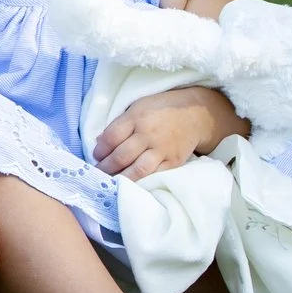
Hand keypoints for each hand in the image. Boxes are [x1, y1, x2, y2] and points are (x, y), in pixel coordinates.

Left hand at [93, 90, 226, 180]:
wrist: (195, 114)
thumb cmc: (160, 110)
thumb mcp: (137, 107)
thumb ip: (119, 124)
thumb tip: (99, 142)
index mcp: (136, 117)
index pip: (111, 137)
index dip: (100, 150)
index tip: (96, 156)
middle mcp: (148, 134)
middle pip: (121, 155)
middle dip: (106, 167)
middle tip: (98, 173)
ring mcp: (162, 149)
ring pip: (138, 169)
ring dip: (121, 178)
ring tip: (112, 182)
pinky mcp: (173, 161)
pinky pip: (155, 175)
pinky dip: (141, 182)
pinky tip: (131, 184)